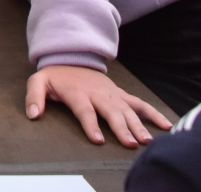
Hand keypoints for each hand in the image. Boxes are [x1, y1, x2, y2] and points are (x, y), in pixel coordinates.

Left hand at [24, 64, 169, 148]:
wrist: (72, 57)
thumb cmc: (56, 75)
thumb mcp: (39, 82)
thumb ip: (34, 97)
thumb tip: (33, 114)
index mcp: (78, 92)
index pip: (85, 111)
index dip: (90, 125)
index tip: (98, 140)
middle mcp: (98, 94)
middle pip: (112, 112)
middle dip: (122, 128)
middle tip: (131, 143)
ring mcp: (112, 94)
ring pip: (128, 110)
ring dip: (139, 125)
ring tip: (148, 140)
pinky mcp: (121, 95)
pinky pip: (140, 104)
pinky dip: (154, 114)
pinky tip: (166, 125)